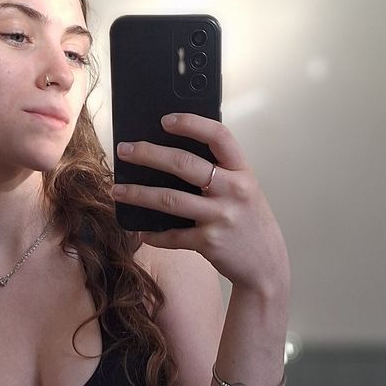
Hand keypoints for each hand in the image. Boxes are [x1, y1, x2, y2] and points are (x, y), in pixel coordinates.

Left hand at [108, 111, 289, 295]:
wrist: (267, 265)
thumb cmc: (250, 222)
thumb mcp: (244, 190)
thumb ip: (220, 173)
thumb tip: (172, 158)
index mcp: (243, 171)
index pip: (219, 136)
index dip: (191, 123)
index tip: (165, 120)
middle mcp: (234, 190)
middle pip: (185, 164)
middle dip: (149, 154)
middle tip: (124, 151)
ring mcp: (221, 217)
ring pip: (170, 199)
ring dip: (138, 193)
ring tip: (117, 190)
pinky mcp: (209, 243)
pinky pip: (172, 236)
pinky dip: (152, 234)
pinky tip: (140, 231)